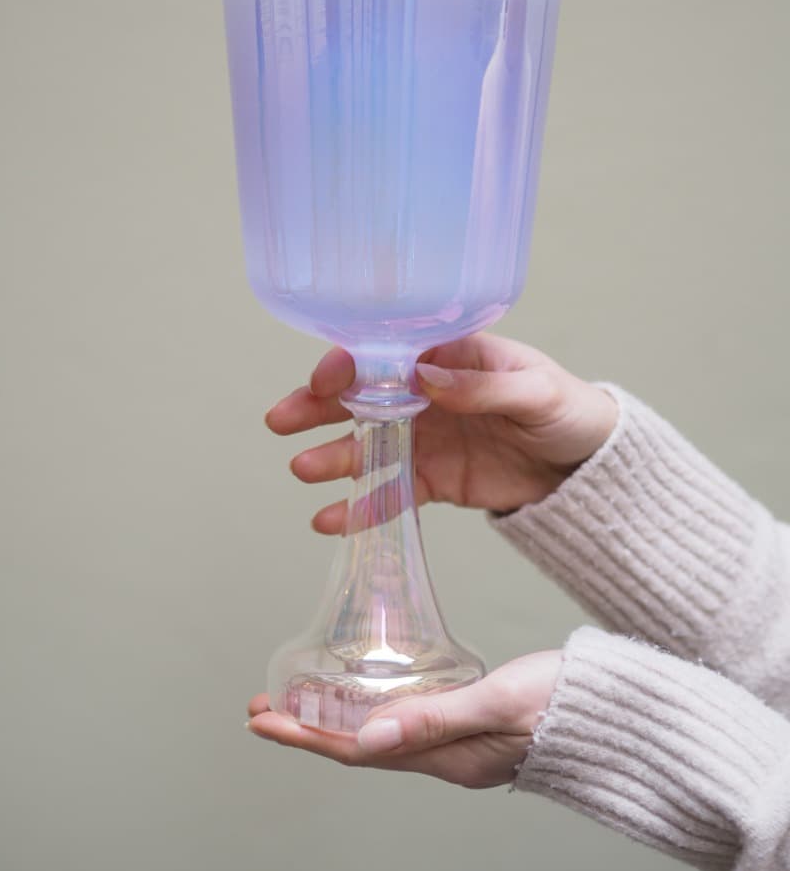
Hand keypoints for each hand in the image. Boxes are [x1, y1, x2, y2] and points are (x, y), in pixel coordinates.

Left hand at [246, 650, 560, 788]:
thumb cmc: (568, 702)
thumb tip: (368, 737)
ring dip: (337, 718)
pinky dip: (375, 709)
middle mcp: (450, 758)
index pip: (359, 750)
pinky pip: (409, 722)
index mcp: (451, 759)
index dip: (307, 735)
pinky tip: (368, 694)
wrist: (620, 711)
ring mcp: (462, 745)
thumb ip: (437, 719)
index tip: (264, 719)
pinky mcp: (474, 725)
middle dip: (310, 728)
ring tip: (301, 700)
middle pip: (362, 745)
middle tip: (266, 707)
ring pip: (382, 734)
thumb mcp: (500, 703)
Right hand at [266, 332, 617, 531]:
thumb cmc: (569, 409)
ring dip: (332, 456)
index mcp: (451, 355)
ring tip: (304, 470)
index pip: (389, 350)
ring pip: (366, 445)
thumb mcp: (537, 390)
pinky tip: (329, 520)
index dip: (352, 362)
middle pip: (362, 396)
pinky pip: (390, 493)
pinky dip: (360, 506)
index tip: (327, 380)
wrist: (589, 467)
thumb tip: (427, 378)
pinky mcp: (433, 479)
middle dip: (318, 406)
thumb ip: (484, 385)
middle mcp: (428, 393)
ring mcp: (426, 437)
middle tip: (282, 421)